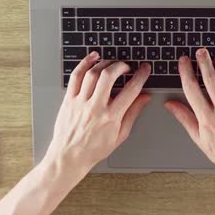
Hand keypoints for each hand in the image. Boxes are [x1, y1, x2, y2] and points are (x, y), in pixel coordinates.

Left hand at [45, 52, 151, 168]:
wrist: (69, 157)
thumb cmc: (94, 149)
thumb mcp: (120, 135)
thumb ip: (133, 113)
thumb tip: (145, 97)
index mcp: (111, 117)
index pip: (130, 90)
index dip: (140, 76)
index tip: (144, 69)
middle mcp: (95, 107)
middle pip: (109, 76)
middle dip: (121, 65)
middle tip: (126, 66)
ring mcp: (80, 102)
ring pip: (92, 73)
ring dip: (104, 63)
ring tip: (111, 63)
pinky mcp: (69, 100)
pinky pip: (76, 76)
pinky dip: (85, 63)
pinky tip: (93, 58)